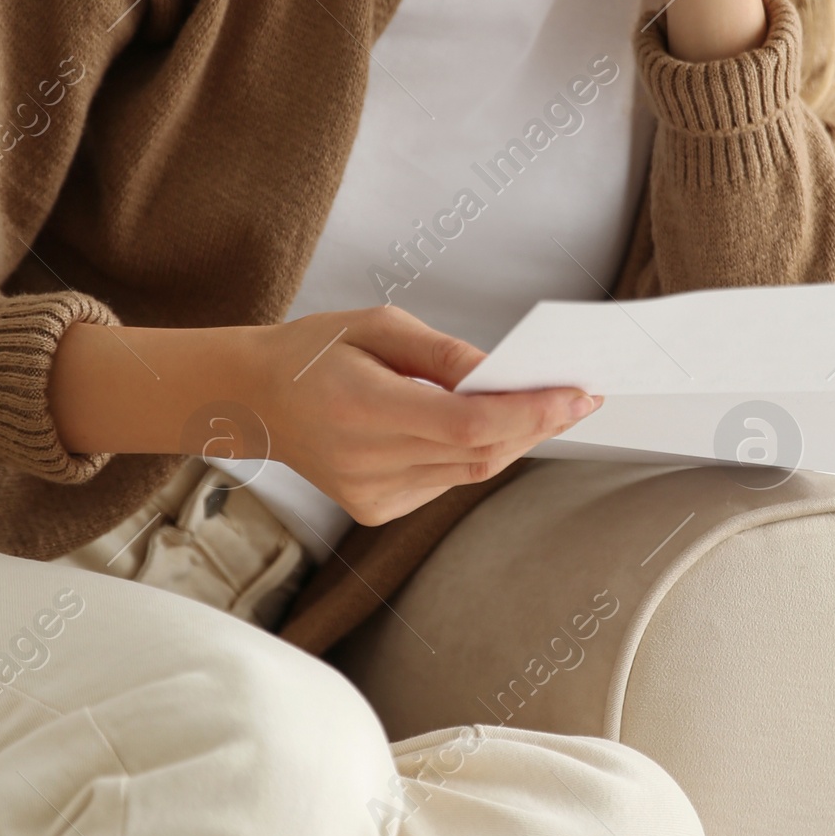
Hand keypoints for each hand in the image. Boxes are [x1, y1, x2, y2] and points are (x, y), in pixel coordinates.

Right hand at [232, 307, 599, 523]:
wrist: (254, 400)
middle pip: (479, 453)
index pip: (468, 424)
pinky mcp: (375, 510)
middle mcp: (367, 462)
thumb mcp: (377, 325)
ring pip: (469, 472)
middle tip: (580, 397)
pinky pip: (445, 482)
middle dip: (537, 424)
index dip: (529, 412)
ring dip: (513, 440)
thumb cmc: (315, 351)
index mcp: (364, 408)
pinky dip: (473, 454)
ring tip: (548, 406)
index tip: (577, 394)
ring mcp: (371, 495)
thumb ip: (443, 353)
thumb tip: (502, 374)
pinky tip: (486, 427)